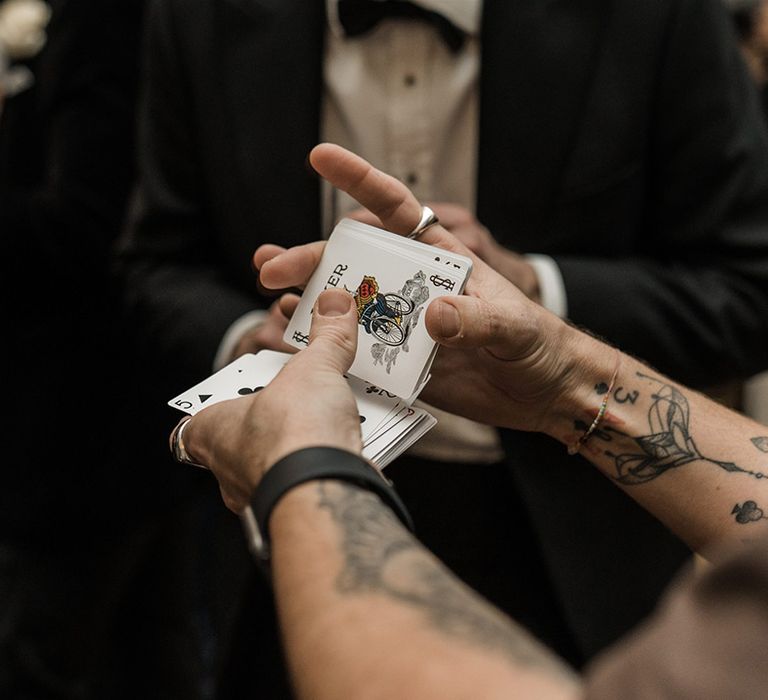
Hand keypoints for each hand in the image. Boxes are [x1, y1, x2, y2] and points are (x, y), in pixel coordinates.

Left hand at [175, 289, 362, 512]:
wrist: (326, 487)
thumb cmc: (294, 429)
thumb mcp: (313, 367)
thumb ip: (326, 337)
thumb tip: (335, 304)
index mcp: (213, 433)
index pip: (194, 424)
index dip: (218, 404)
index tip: (243, 389)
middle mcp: (230, 470)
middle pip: (244, 440)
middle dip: (274, 419)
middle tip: (298, 397)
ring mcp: (261, 494)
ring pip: (278, 463)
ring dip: (302, 442)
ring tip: (332, 416)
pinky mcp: (296, 506)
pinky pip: (307, 480)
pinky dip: (325, 462)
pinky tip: (348, 443)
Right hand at [255, 144, 591, 437]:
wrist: (543, 391)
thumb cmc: (537, 343)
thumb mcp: (513, 325)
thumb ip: (475, 318)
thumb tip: (431, 315)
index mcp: (441, 260)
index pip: (395, 210)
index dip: (359, 180)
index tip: (321, 157)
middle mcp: (414, 287)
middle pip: (354, 262)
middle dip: (312, 257)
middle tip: (270, 266)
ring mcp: (404, 326)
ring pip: (348, 306)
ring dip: (309, 299)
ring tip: (273, 298)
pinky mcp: (402, 364)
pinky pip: (357, 352)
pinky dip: (327, 348)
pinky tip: (301, 344)